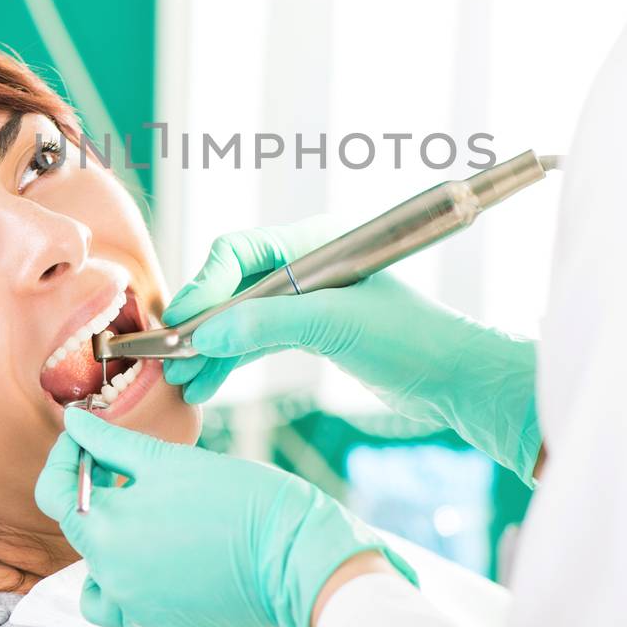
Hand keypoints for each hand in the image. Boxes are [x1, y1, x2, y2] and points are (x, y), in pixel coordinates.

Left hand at [34, 406, 417, 626]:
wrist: (294, 557)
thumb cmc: (240, 500)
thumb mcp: (171, 460)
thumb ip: (112, 443)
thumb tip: (74, 422)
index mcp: (108, 527)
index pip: (55, 491)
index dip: (65, 457)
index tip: (85, 436)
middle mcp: (110, 571)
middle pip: (76, 522)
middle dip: (92, 485)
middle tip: (123, 459)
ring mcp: (132, 601)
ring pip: (93, 562)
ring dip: (105, 531)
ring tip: (141, 504)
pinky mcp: (157, 618)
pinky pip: (114, 600)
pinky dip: (117, 577)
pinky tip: (147, 548)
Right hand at [164, 221, 541, 481]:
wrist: (458, 378)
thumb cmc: (412, 338)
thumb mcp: (337, 325)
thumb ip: (269, 324)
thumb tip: (207, 333)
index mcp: (315, 242)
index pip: (240, 251)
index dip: (206, 284)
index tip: (182, 322)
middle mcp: (307, 263)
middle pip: (234, 284)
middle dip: (201, 320)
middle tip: (168, 355)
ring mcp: (308, 299)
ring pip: (242, 317)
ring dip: (211, 347)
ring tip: (180, 380)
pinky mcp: (313, 332)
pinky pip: (257, 340)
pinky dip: (231, 361)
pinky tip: (206, 384)